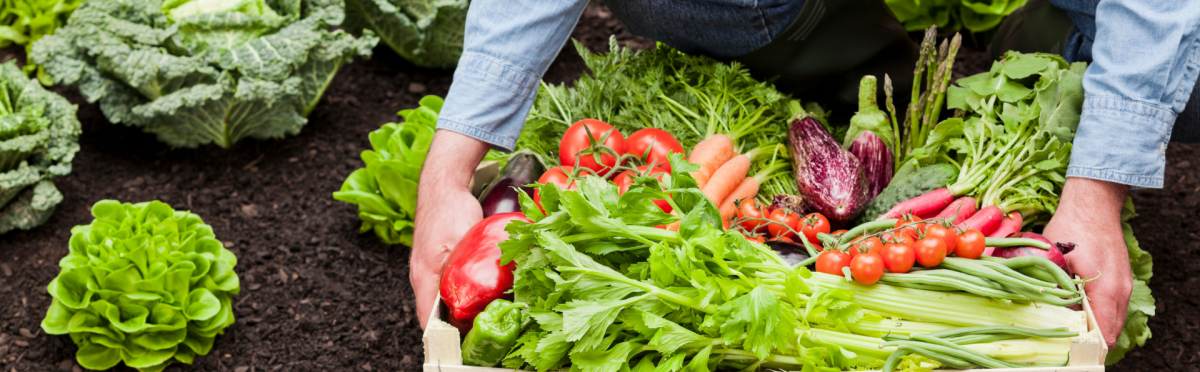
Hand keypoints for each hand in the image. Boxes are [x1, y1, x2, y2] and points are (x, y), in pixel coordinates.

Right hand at [412, 130, 490, 328]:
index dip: (446, 340)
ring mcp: (427, 269)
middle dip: (456, 329)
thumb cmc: (450, 210)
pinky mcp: (436, 261)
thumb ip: (461, 271)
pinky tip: (479, 296)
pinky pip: (445, 286)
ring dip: (459, 312)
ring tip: (483, 320)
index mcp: (424, 278)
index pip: (428, 322)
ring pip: (441, 300)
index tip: (465, 350)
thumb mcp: (460, 244)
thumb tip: (470, 301)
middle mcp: (422, 277)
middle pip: (435, 314)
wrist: (443, 183)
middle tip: (481, 336)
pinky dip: (459, 295)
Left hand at [1042, 177, 1131, 348]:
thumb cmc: (1072, 227)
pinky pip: (1113, 306)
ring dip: (1093, 327)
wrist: (1093, 203)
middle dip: (1088, 341)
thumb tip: (1044, 312)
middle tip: (1064, 344)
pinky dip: (1098, 313)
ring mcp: (1124, 285)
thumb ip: (1054, 288)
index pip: (1102, 333)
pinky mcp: (1122, 278)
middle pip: (1110, 332)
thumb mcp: (1054, 260)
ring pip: (1112, 319)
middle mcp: (1121, 291)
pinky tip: (1077, 311)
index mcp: (1106, 290)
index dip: (1084, 346)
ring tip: (1068, 329)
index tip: (1067, 350)